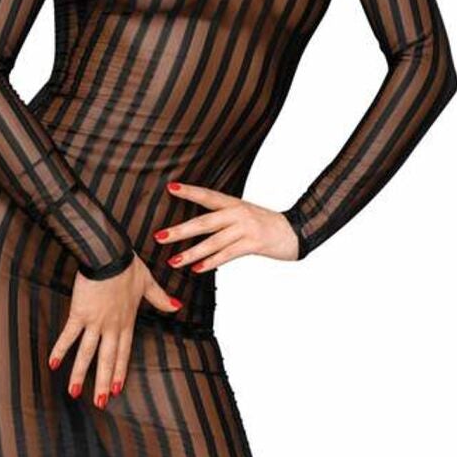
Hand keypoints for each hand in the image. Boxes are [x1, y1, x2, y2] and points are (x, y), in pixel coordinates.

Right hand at [47, 254, 181, 406]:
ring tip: (74, 393)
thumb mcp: (148, 282)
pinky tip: (53, 365)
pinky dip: (60, 350)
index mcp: (127, 321)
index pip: (124, 352)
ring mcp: (95, 322)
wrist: (108, 254)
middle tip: (100, 403)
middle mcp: (111, 326)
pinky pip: (69, 335)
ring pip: (87, 353)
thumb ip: (160, 298)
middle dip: (103, 383)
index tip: (118, 389)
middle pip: (107, 359)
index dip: (121, 371)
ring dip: (81, 374)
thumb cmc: (127, 264)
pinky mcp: (79, 313)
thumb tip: (177, 306)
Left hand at [155, 181, 299, 268]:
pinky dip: (211, 262)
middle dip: (180, 231)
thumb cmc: (268, 225)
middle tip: (159, 236)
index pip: (208, 195)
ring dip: (191, 252)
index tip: (169, 188)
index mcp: (234, 204)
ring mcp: (246, 228)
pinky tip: (197, 269)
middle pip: (204, 222)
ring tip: (173, 260)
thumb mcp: (246, 215)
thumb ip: (225, 218)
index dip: (189, 191)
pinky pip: (228, 254)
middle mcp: (238, 213)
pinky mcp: (253, 243)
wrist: (297, 231)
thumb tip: (200, 227)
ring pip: (213, 242)